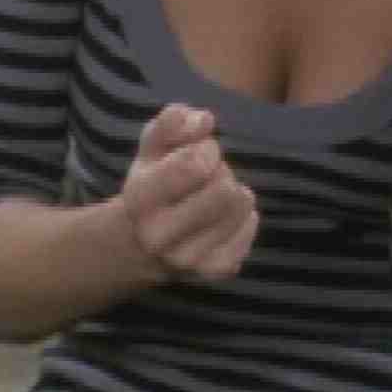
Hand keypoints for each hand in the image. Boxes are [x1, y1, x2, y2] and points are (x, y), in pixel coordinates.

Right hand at [121, 103, 258, 283]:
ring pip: (242, 204)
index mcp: (140, 200)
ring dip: (234, 189)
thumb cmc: (153, 180)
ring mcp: (189, 260)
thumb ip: (173, 121)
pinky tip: (223, 214)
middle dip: (221, 170)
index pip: (195, 164)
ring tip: (213, 193)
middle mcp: (160, 237)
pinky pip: (251, 225)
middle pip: (224, 188)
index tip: (199, 151)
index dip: (206, 148)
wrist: (142, 243)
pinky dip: (244, 213)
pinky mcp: (216, 271)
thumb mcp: (152, 145)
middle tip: (206, 175)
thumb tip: (205, 120)